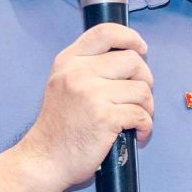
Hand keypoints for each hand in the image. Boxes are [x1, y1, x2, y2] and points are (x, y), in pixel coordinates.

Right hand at [17, 23, 153, 188]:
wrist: (45, 159)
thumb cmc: (59, 127)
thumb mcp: (63, 84)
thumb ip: (87, 67)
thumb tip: (130, 57)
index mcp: (69, 61)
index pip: (105, 32)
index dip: (130, 37)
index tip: (141, 49)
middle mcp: (79, 73)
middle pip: (132, 60)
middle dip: (145, 79)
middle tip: (139, 97)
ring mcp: (92, 94)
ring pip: (142, 89)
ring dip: (147, 106)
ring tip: (137, 118)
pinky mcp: (105, 118)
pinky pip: (141, 114)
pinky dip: (146, 126)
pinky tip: (137, 133)